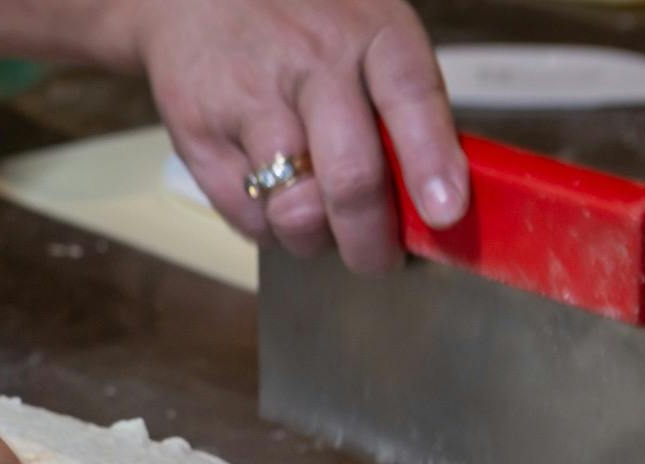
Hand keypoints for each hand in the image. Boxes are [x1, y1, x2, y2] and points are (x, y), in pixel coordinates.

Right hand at [133, 0, 466, 271]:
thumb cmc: (301, 24)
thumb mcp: (364, 34)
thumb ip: (399, 105)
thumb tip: (433, 197)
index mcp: (369, 34)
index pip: (411, 98)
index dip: (431, 162)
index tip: (444, 213)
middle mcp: (312, 64)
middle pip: (351, 177)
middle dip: (370, 241)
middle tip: (378, 259)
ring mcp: (251, 101)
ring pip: (295, 211)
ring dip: (315, 240)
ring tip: (320, 227)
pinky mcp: (200, 135)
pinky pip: (247, 218)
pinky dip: (269, 229)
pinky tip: (274, 201)